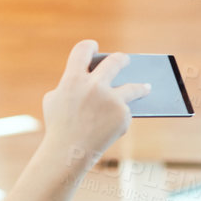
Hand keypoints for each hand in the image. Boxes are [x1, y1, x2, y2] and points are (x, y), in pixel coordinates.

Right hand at [39, 39, 147, 168]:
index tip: (94, 47)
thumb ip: (70, 85)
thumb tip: (95, 78)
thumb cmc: (58, 126)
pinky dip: (122, 118)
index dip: (89, 47)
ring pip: (132, 87)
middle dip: (122, 59)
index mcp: (73, 79)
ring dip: (140, 86)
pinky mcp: (123, 115)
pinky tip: (123, 123)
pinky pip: (125, 112)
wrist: (68, 153)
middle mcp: (94, 85)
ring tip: (145, 87)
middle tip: (125, 61)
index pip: (83, 50)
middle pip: (115, 61)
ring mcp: (111, 100)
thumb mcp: (55, 101)